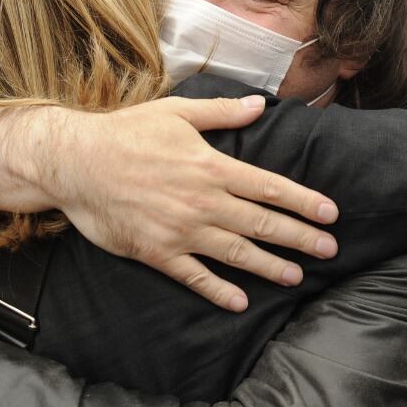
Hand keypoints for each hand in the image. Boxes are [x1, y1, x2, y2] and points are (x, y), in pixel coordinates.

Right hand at [48, 95, 341, 311]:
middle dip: (300, 238)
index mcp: (212, 167)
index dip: (303, 202)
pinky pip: (195, 277)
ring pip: (236, 253)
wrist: (76, 163)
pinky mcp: (157, 252)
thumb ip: (222, 112)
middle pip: (262, 223)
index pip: (269, 187)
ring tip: (296, 277)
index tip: (330, 214)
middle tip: (330, 250)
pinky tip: (240, 302)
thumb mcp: (176, 112)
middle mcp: (203, 202)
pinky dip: (219, 291)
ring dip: (269, 266)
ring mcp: (181, 231)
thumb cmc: (126, 133)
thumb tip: (260, 104)